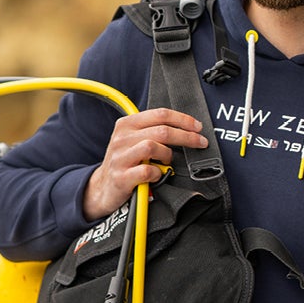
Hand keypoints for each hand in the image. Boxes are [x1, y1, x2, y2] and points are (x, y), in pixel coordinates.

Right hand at [83, 107, 207, 219]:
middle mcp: (122, 138)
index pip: (160, 114)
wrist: (102, 188)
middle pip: (162, 131)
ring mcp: (120, 157)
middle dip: (186, 137)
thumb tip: (186, 128)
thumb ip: (152, 131)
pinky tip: (157, 175)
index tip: (198, 127)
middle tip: (201, 143)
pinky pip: (147, 171)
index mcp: (127, 124)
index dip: (183, 119)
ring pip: (153, 147)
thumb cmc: (125, 163)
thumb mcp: (133, 140)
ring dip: (167, 155)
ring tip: (168, 161)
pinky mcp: (121, 177)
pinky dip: (158, 173)